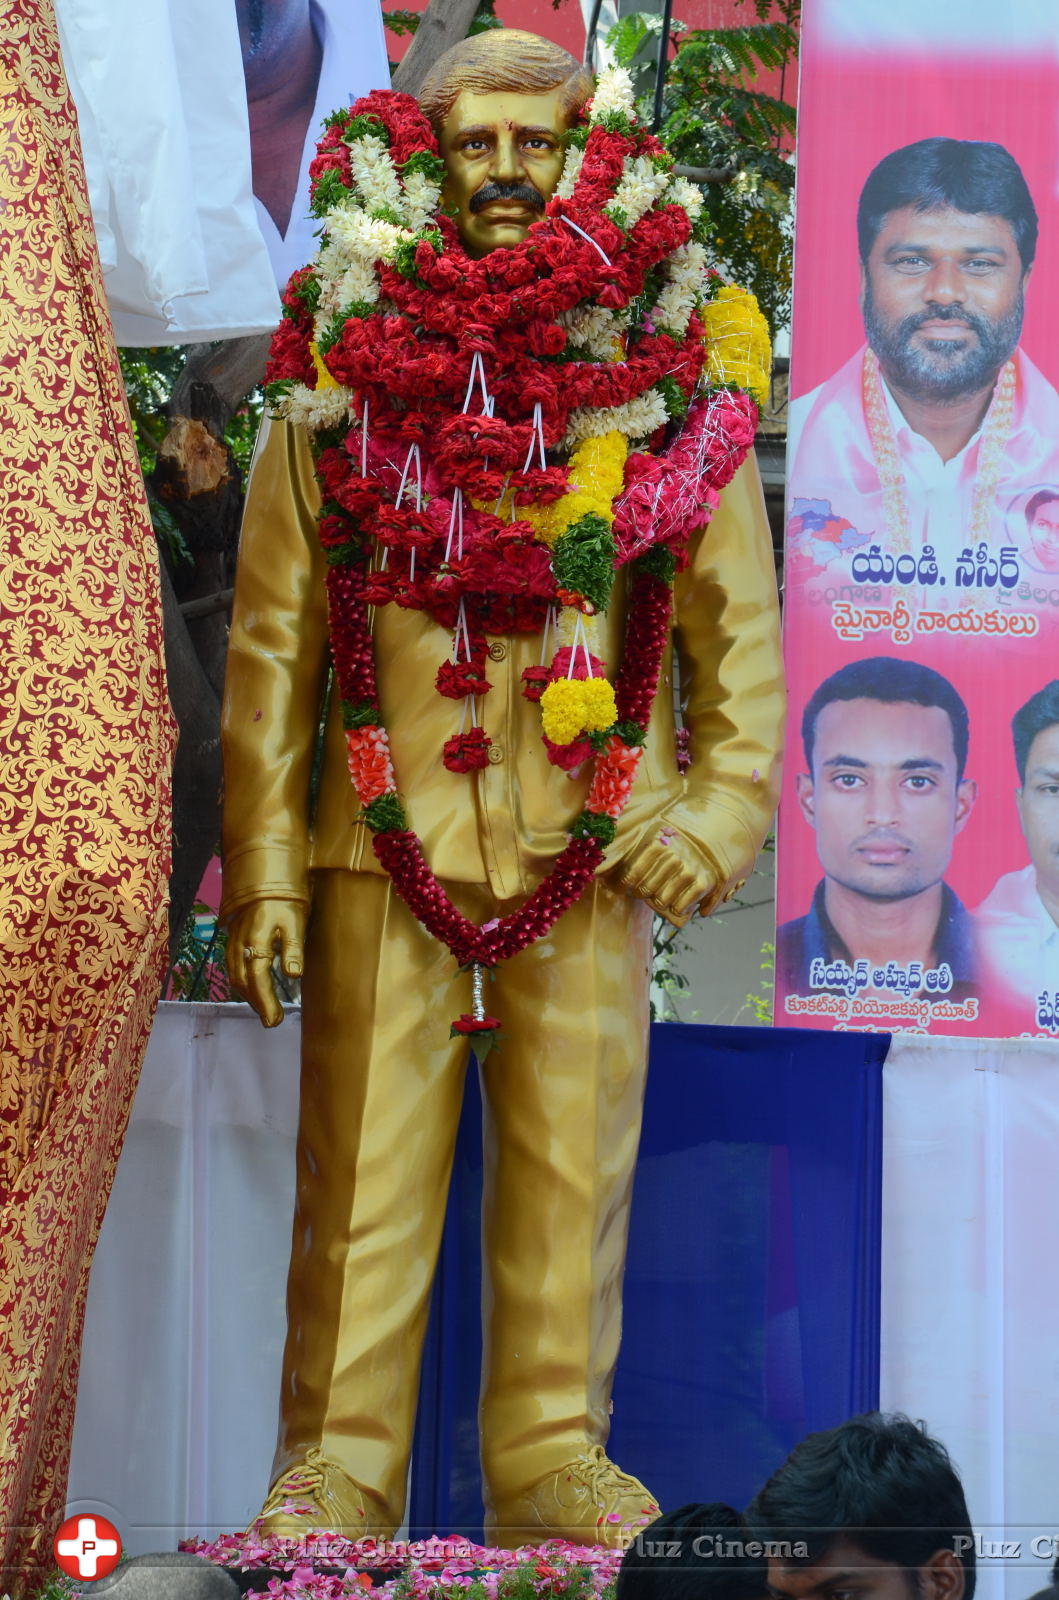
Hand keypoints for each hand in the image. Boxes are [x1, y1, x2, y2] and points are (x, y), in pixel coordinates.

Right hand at [226, 899, 306, 1027]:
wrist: (263, 874)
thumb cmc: (284, 898)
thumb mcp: (295, 920)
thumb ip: (293, 948)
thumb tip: (294, 975)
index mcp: (256, 942)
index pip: (258, 980)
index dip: (265, 1003)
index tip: (275, 1020)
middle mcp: (240, 945)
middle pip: (243, 983)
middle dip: (257, 1004)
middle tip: (273, 1020)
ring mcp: (233, 942)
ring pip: (235, 976)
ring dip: (248, 995)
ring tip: (264, 1009)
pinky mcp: (232, 938)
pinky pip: (232, 966)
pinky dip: (241, 982)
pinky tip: (252, 988)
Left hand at [616, 821, 719, 926]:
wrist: (717, 831)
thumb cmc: (679, 835)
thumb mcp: (654, 829)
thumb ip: (630, 843)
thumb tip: (600, 870)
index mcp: (656, 844)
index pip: (630, 875)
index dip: (621, 886)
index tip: (621, 888)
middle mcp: (672, 857)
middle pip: (644, 891)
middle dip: (641, 893)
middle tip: (645, 890)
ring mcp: (688, 871)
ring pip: (660, 902)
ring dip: (659, 902)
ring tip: (661, 895)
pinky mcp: (703, 883)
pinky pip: (680, 907)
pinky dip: (677, 909)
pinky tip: (676, 904)